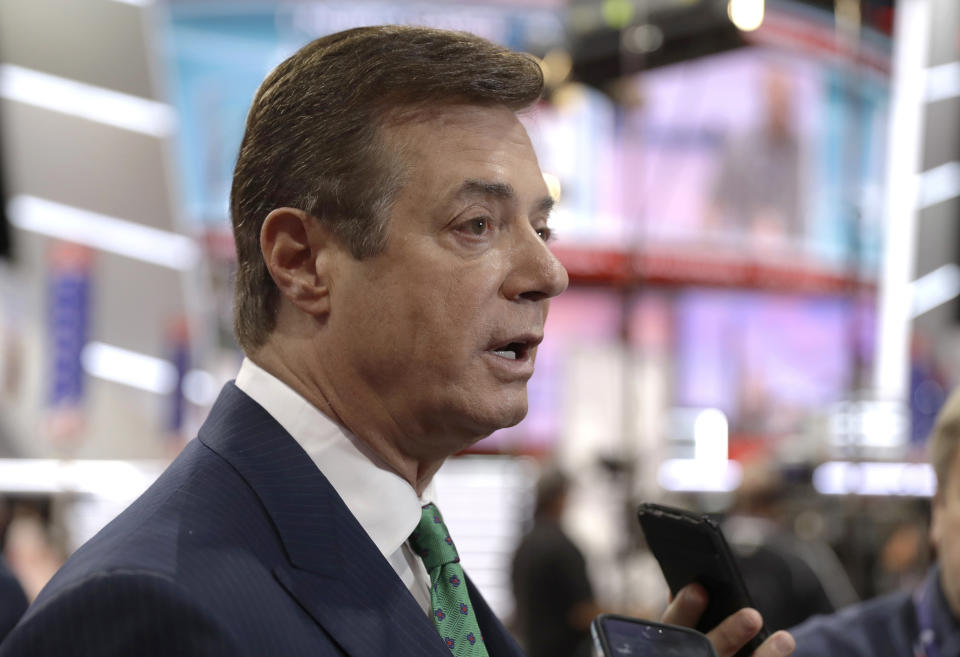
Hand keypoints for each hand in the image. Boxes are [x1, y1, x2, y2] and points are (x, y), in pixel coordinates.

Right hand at [661, 583, 794, 656]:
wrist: (698, 656)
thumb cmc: (688, 643)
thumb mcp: (676, 628)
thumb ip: (683, 610)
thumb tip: (695, 583)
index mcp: (668, 643)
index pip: (672, 625)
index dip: (684, 609)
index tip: (698, 589)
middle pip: (707, 651)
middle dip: (729, 635)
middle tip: (752, 616)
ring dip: (763, 655)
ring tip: (784, 638)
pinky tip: (783, 645)